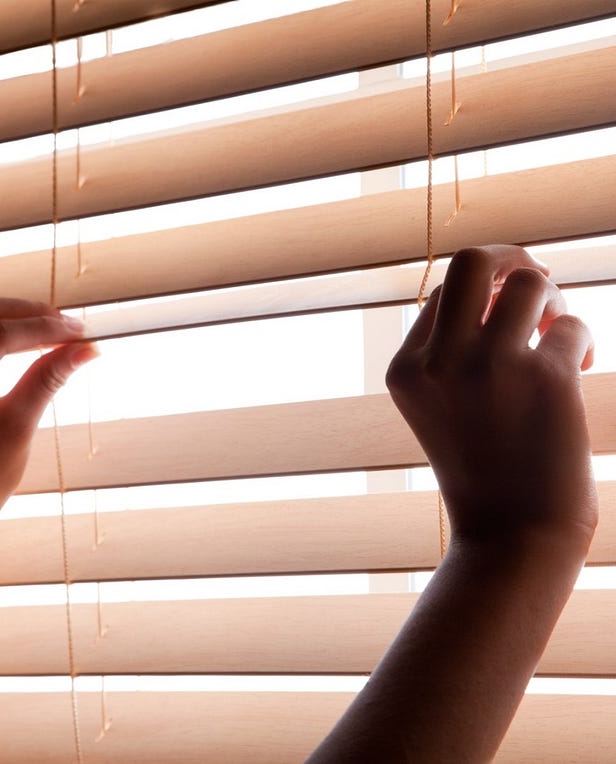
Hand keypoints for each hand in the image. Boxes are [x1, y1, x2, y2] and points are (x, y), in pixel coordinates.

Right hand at [385, 244, 596, 548]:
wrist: (512, 535)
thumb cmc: (484, 470)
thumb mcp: (441, 407)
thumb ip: (452, 351)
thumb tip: (508, 282)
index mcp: (405, 369)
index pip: (442, 293)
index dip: (483, 293)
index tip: (509, 316)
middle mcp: (439, 360)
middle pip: (472, 260)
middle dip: (512, 258)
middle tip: (535, 283)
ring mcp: (490, 366)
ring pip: (529, 282)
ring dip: (553, 301)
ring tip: (558, 335)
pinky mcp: (545, 377)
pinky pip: (573, 326)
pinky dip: (581, 343)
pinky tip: (580, 372)